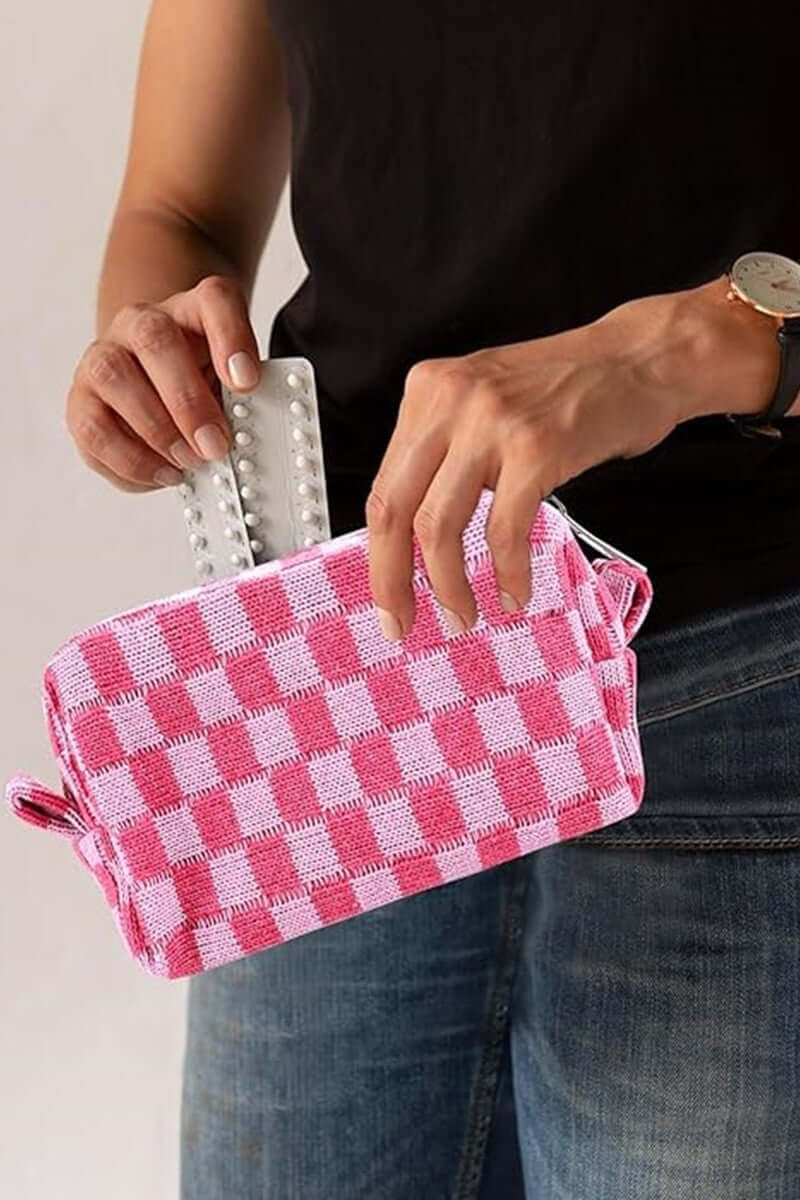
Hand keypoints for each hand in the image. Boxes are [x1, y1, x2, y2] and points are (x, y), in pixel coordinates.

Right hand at [66, 274, 260, 491]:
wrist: (152, 382)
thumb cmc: (198, 382)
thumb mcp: (231, 381)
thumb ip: (245, 396)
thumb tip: (253, 430)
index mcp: (192, 309)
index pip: (215, 299)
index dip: (232, 338)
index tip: (248, 382)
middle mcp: (140, 322)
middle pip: (156, 338)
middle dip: (188, 400)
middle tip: (215, 444)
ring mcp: (103, 356)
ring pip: (113, 376)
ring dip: (155, 429)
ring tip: (187, 462)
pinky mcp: (80, 399)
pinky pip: (92, 427)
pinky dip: (130, 459)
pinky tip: (162, 473)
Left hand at [365, 274, 781, 639]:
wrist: (642, 359)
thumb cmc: (571, 389)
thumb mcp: (485, 404)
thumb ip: (446, 452)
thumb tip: (414, 533)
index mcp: (429, 391)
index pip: (382, 487)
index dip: (378, 554)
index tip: (385, 596)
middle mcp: (450, 401)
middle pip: (394, 509)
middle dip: (392, 580)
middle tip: (400, 623)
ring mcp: (491, 423)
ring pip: (438, 526)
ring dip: (447, 587)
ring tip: (462, 616)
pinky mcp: (535, 448)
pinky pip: (504, 531)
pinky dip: (507, 573)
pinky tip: (515, 592)